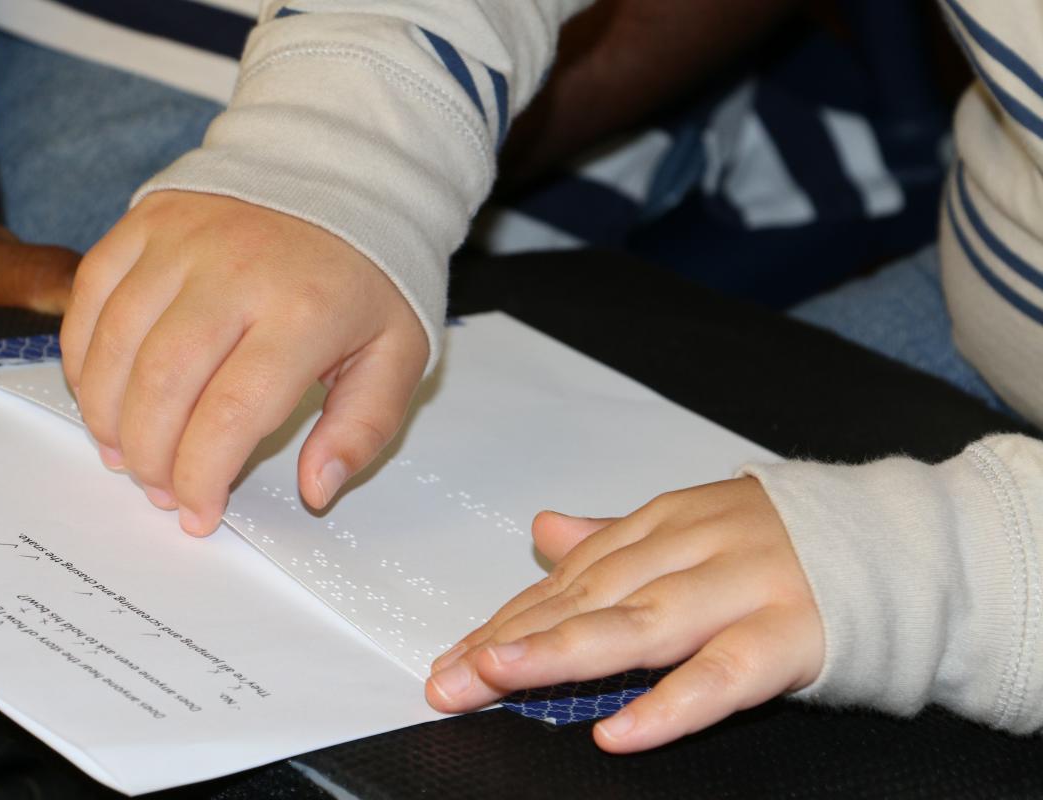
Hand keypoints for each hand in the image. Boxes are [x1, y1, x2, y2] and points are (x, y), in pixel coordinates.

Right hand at [60, 191, 428, 535]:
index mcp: (305, 311)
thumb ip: (361, 428)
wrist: (346, 172)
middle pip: (162, 384)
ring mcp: (184, 239)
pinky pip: (91, 293)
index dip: (201, 477)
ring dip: (108, 415)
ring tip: (125, 454)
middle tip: (158, 490)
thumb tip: (315, 491)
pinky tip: (102, 394)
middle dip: (150, 456)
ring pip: (116, 343)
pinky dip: (84, 354)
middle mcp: (237, 270)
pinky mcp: (149, 219)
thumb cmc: (369, 275)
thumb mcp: (398, 354)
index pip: (231, 414)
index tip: (198, 513)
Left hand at [426, 478, 823, 751]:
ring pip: (643, 623)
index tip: (459, 656)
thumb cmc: (784, 545)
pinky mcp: (790, 635)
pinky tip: (619, 731)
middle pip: (590, 596)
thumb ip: (617, 537)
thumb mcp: (694, 527)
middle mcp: (695, 547)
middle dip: (514, 638)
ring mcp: (743, 588)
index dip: (513, 618)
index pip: (573, 577)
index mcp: (667, 523)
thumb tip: (545, 529)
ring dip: (565, 651)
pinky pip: (722, 674)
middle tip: (451, 678)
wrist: (898, 548)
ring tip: (499, 675)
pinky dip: (670, 703)